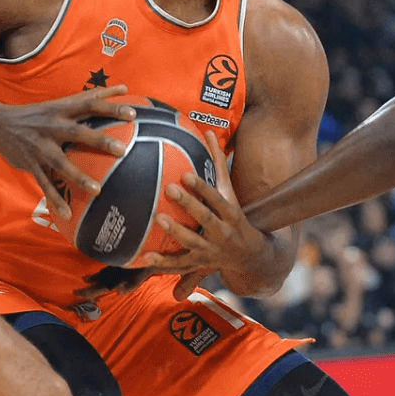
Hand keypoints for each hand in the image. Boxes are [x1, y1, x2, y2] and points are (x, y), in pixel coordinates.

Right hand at [0, 85, 133, 218]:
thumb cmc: (40, 114)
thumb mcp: (63, 102)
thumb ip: (93, 96)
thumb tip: (125, 87)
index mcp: (62, 109)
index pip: (90, 104)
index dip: (111, 106)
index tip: (133, 113)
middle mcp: (52, 126)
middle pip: (78, 132)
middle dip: (99, 141)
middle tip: (122, 150)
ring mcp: (41, 146)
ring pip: (61, 162)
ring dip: (79, 176)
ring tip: (97, 190)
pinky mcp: (32, 165)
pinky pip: (45, 184)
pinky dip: (55, 199)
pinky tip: (67, 214)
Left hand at [139, 131, 269, 299]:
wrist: (249, 254)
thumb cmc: (234, 216)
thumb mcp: (230, 191)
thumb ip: (218, 162)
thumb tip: (209, 131)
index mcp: (231, 213)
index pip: (217, 198)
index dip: (203, 187)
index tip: (186, 174)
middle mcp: (222, 232)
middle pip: (205, 218)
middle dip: (188, 204)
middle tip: (169, 189)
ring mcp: (211, 249)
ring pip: (192, 241)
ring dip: (176, 231)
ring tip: (159, 218)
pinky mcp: (199, 263)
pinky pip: (180, 264)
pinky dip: (163, 263)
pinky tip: (145, 256)